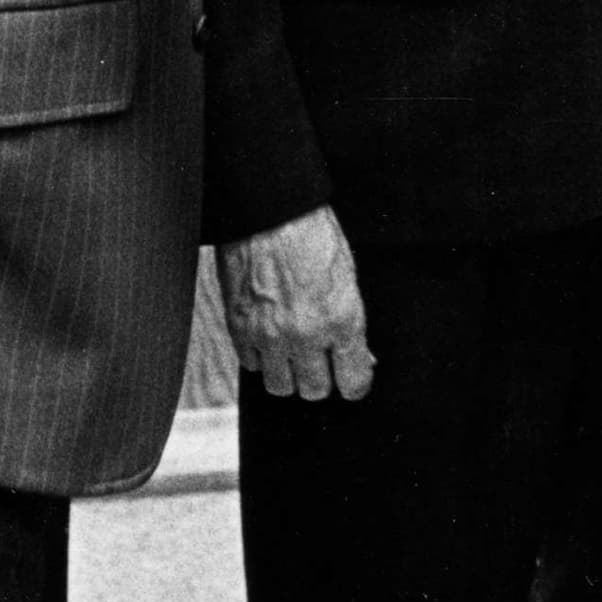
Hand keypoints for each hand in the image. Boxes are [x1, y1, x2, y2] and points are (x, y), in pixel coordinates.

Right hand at [218, 208, 374, 400]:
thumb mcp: (347, 276)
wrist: (268, 211)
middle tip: (321, 361)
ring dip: (289, 373)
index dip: (355, 383)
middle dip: (321, 379)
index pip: (353, 382)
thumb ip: (352, 322)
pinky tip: (268, 337)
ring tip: (293, 352)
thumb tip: (362, 356)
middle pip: (315, 391)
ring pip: (281, 387)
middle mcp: (306, 334)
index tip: (351, 379)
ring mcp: (269, 335)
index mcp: (341, 319)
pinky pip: (252, 366)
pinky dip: (261, 357)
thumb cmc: (313, 235)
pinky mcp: (239, 329)